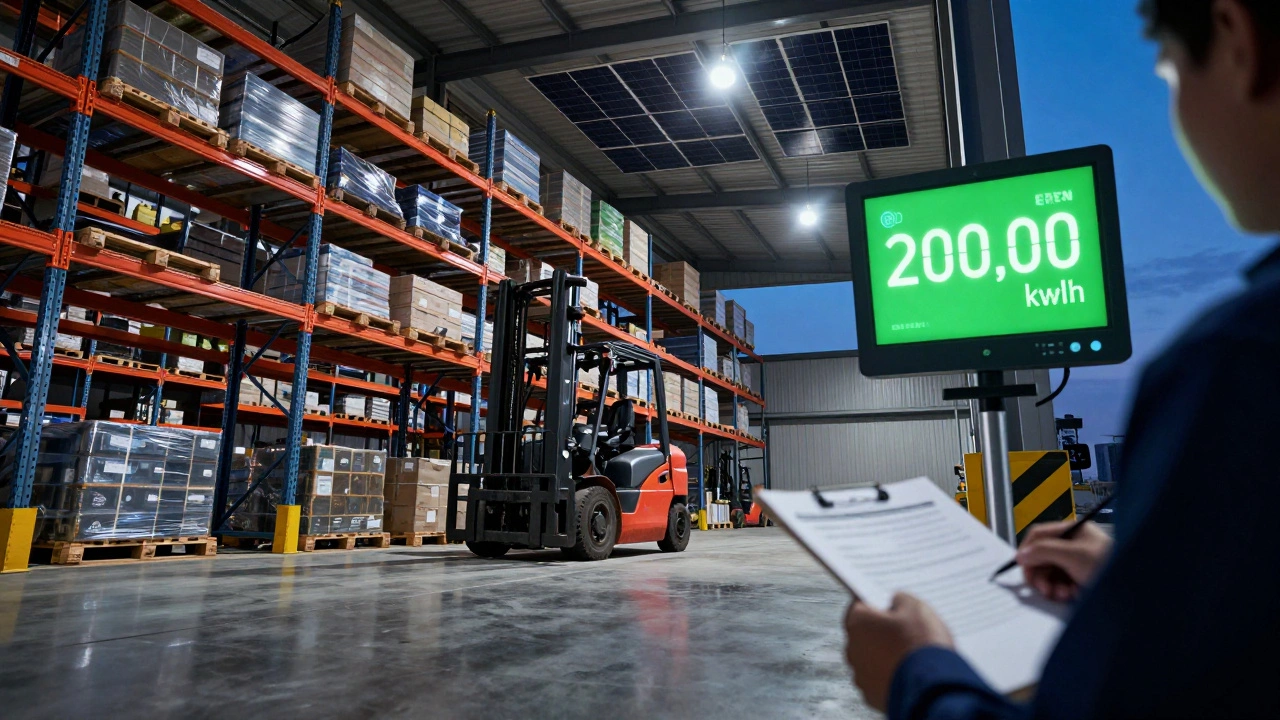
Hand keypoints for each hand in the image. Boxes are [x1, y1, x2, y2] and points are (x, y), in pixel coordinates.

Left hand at [844, 593, 953, 710]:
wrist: (932, 689)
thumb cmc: (921, 645)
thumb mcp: (916, 608)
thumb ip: (901, 599)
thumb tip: (896, 602)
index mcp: (857, 623)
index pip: (858, 605)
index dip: (876, 603)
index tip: (889, 604)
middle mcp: (852, 649)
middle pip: (864, 633)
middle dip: (881, 630)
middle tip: (905, 629)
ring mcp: (860, 675)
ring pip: (871, 658)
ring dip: (885, 655)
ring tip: (911, 653)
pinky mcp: (871, 695)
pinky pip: (879, 679)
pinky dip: (890, 675)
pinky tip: (909, 672)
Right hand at [1016, 520, 1112, 601]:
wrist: (1135, 589)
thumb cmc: (1109, 564)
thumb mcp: (1073, 555)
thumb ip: (1044, 551)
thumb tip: (1021, 555)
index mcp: (1072, 530)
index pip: (1039, 534)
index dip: (1027, 549)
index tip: (1021, 566)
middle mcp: (1073, 544)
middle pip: (1042, 556)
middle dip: (1040, 573)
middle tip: (1042, 589)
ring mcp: (1077, 562)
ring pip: (1050, 572)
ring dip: (1051, 585)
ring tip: (1061, 594)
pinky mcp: (1081, 578)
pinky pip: (1061, 583)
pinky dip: (1062, 591)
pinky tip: (1071, 595)